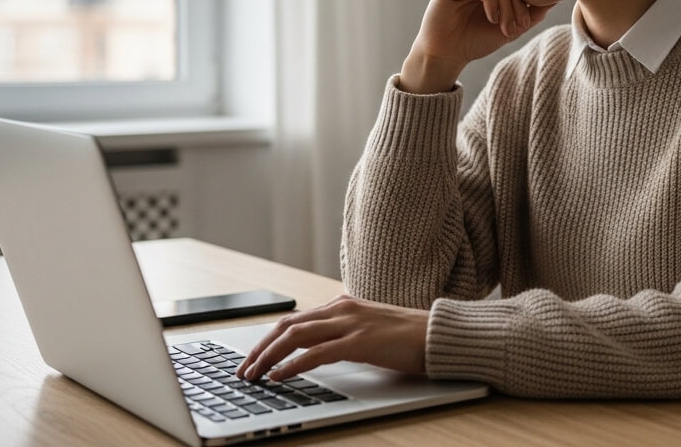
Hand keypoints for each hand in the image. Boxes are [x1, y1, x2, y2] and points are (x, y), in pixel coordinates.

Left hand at [234, 295, 429, 381]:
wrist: (437, 334)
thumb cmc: (408, 336)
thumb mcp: (368, 330)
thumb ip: (343, 334)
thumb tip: (316, 351)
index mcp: (342, 305)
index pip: (294, 320)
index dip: (268, 340)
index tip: (253, 358)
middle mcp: (342, 309)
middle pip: (287, 326)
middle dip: (260, 349)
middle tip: (243, 369)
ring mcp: (350, 324)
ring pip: (295, 337)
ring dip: (268, 357)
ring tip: (253, 375)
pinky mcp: (360, 342)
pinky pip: (316, 354)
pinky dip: (292, 365)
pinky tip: (279, 377)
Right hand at [400, 0, 555, 93]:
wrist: (449, 55)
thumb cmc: (477, 41)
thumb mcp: (512, 27)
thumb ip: (532, 12)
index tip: (533, 9)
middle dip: (518, 4)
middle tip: (519, 26)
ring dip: (507, 5)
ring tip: (506, 27)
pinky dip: (491, 1)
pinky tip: (491, 18)